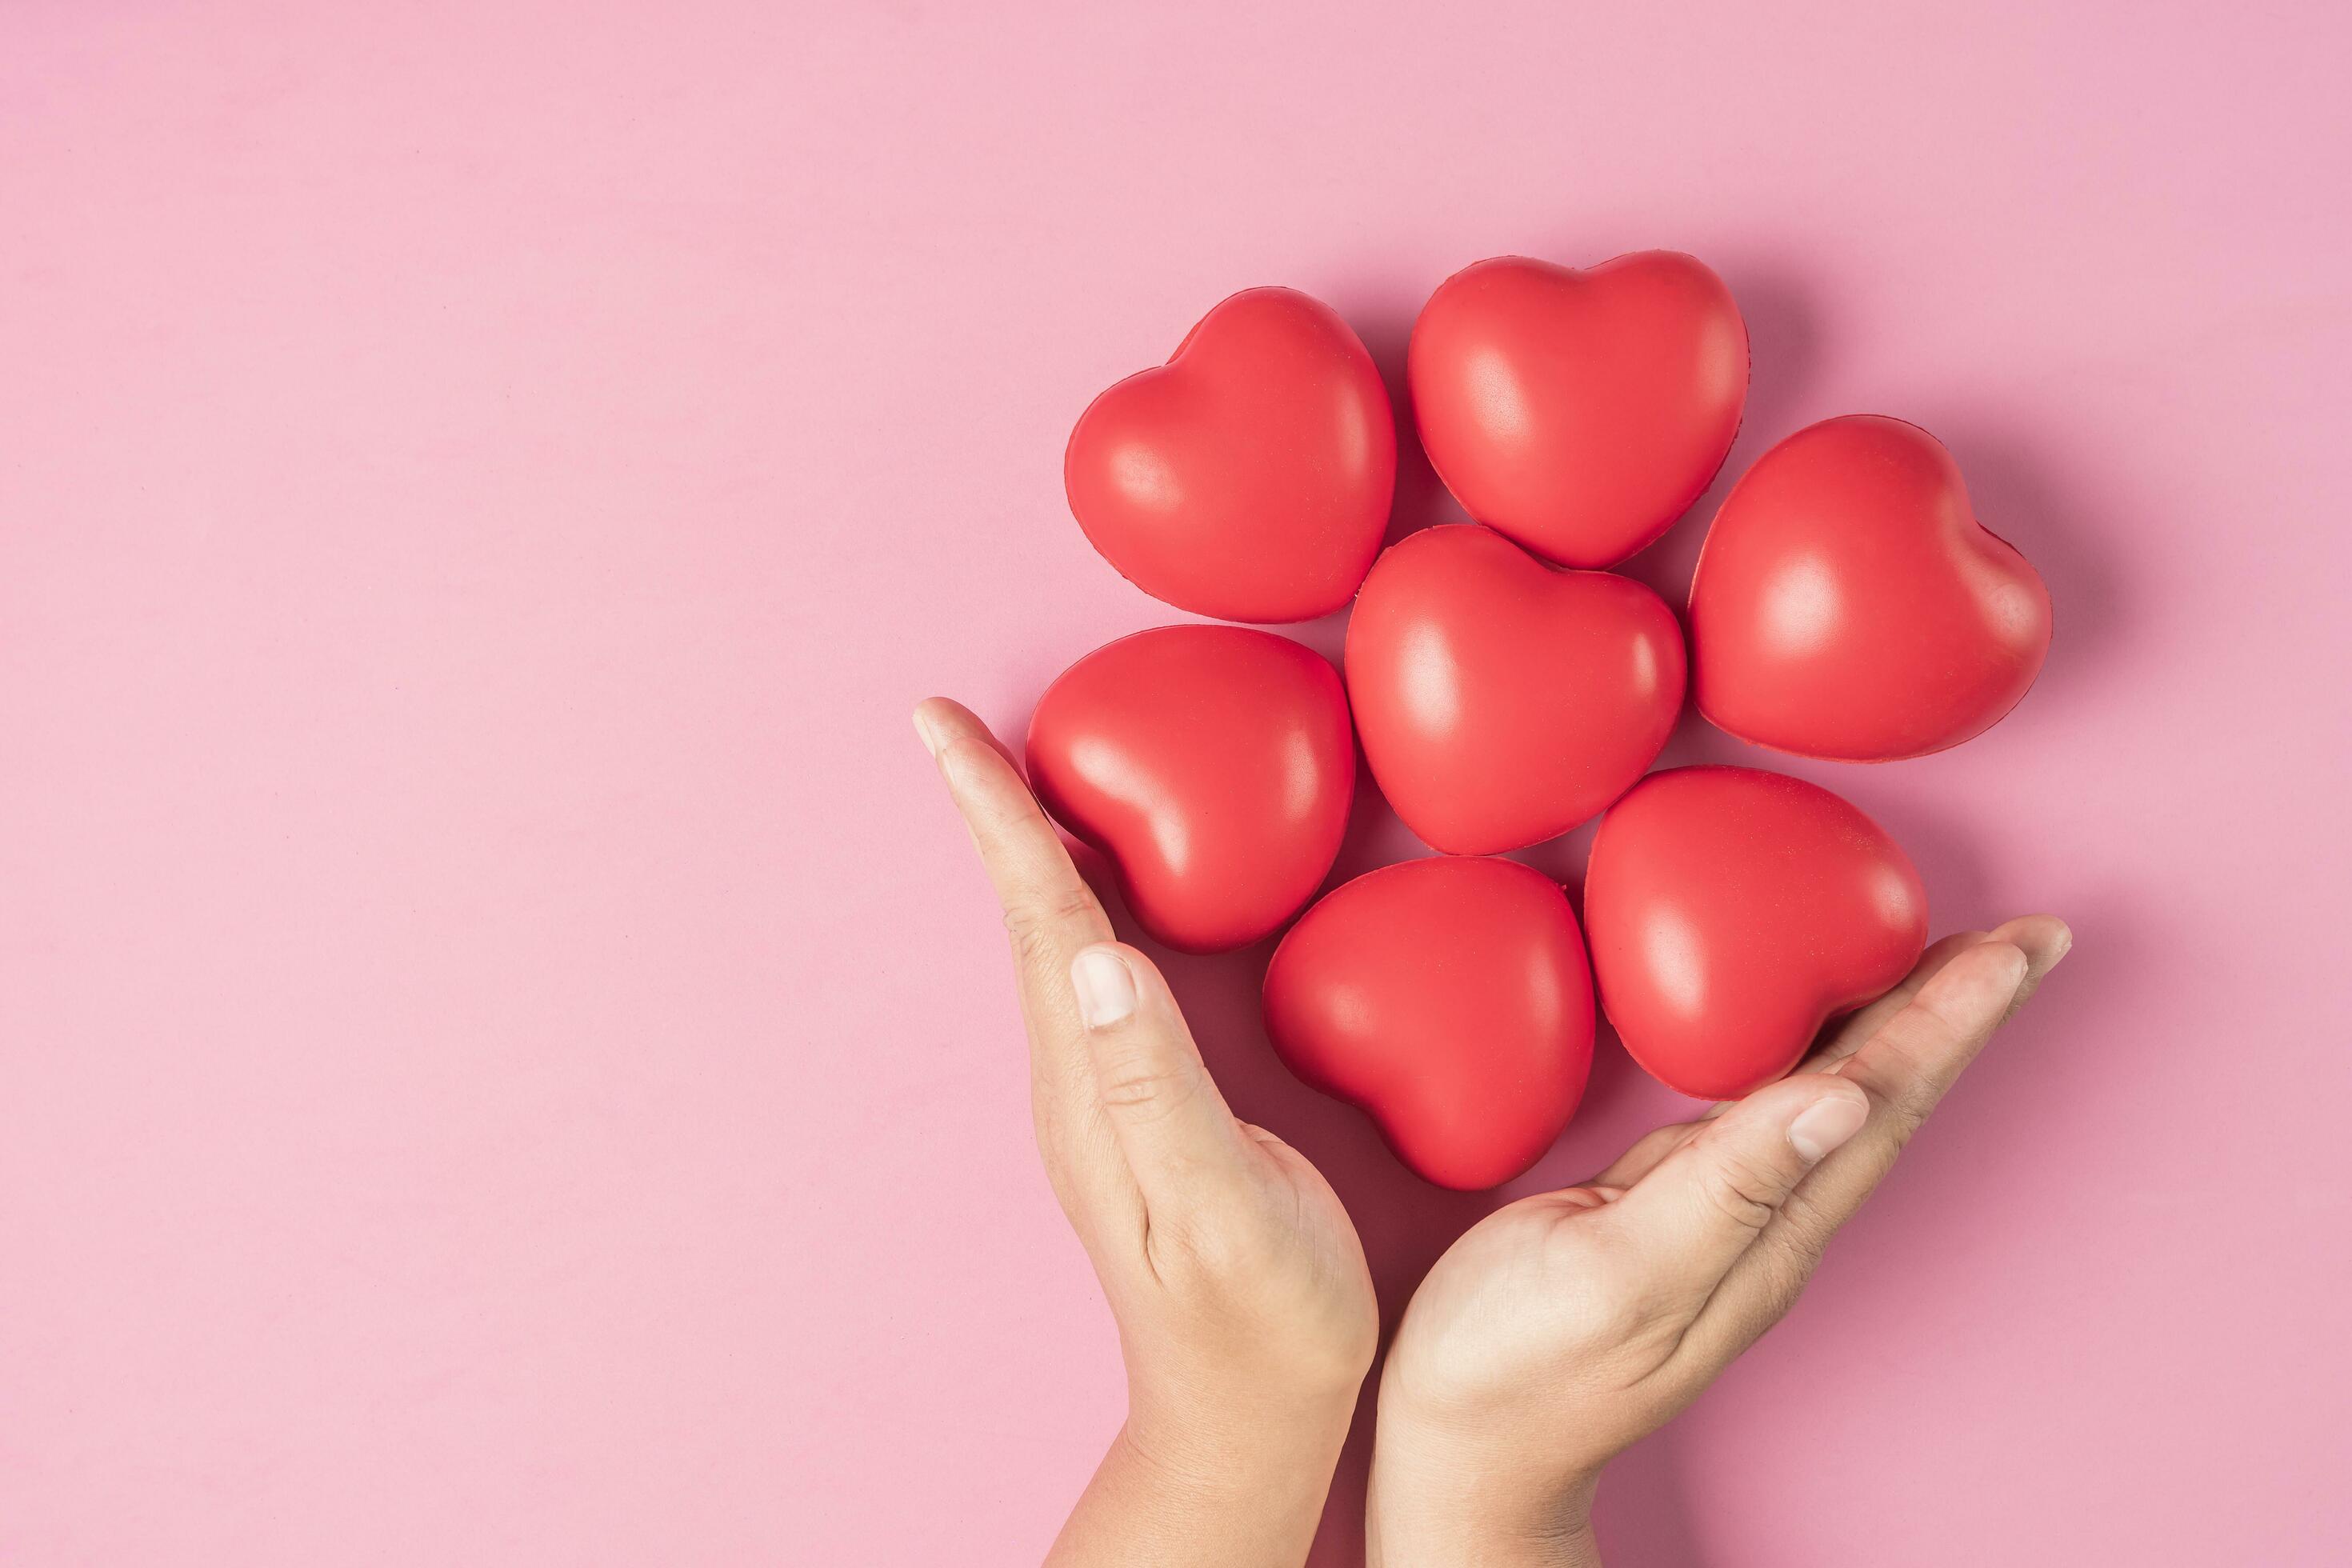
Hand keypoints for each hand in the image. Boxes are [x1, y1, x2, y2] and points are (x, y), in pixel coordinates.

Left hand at [915, 698, 1377, 1567]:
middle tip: (951, 719)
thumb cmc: (1258, 1318)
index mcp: (1093, 1081)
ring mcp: (1102, 1094)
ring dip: (1026, 848)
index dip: (994, 811)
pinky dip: (1080, 903)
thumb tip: (1101, 956)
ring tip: (1006, 774)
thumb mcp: (1219, 1206)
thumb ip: (1159, 1087)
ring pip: (1052, 939)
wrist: (1246, 1414)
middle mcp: (1078, 1075)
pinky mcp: (1137, 1107)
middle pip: (1025, 911)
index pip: (1037, 915)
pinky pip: (1092, 974)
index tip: (939, 724)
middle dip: (990, 807)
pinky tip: (1100, 889)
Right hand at [1368, 917, 2071, 1566]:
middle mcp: (1767, 1221)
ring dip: (1906, 1026)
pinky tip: (1818, 1035)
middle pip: (1886, 1096)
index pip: (1881, 1102)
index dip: (1949, 1019)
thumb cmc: (1515, 1367)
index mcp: (1765, 1230)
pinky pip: (1769, 1110)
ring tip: (1961, 964)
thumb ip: (1723, 1191)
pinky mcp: (1676, 1207)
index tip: (2018, 949)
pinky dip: (1817, 1053)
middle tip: (2032, 939)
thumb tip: (1838, 1100)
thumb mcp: (1613, 1275)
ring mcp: (1727, 1217)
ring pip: (1838, 1100)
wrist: (1465, 1450)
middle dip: (1960, 1011)